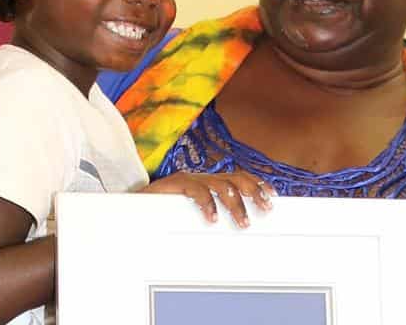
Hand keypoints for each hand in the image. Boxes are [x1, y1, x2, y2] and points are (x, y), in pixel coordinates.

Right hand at [139, 171, 275, 227]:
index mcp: (210, 183)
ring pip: (221, 186)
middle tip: (264, 210)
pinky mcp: (174, 184)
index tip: (273, 196)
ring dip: (235, 205)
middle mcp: (202, 178)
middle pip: (236, 179)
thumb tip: (240, 228)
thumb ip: (214, 216)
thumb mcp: (195, 215)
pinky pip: (196, 190)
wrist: (133, 209)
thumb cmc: (165, 215)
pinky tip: (212, 219)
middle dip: (254, 193)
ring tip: (243, 222)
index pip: (239, 178)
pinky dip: (207, 204)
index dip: (258, 184)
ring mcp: (189, 180)